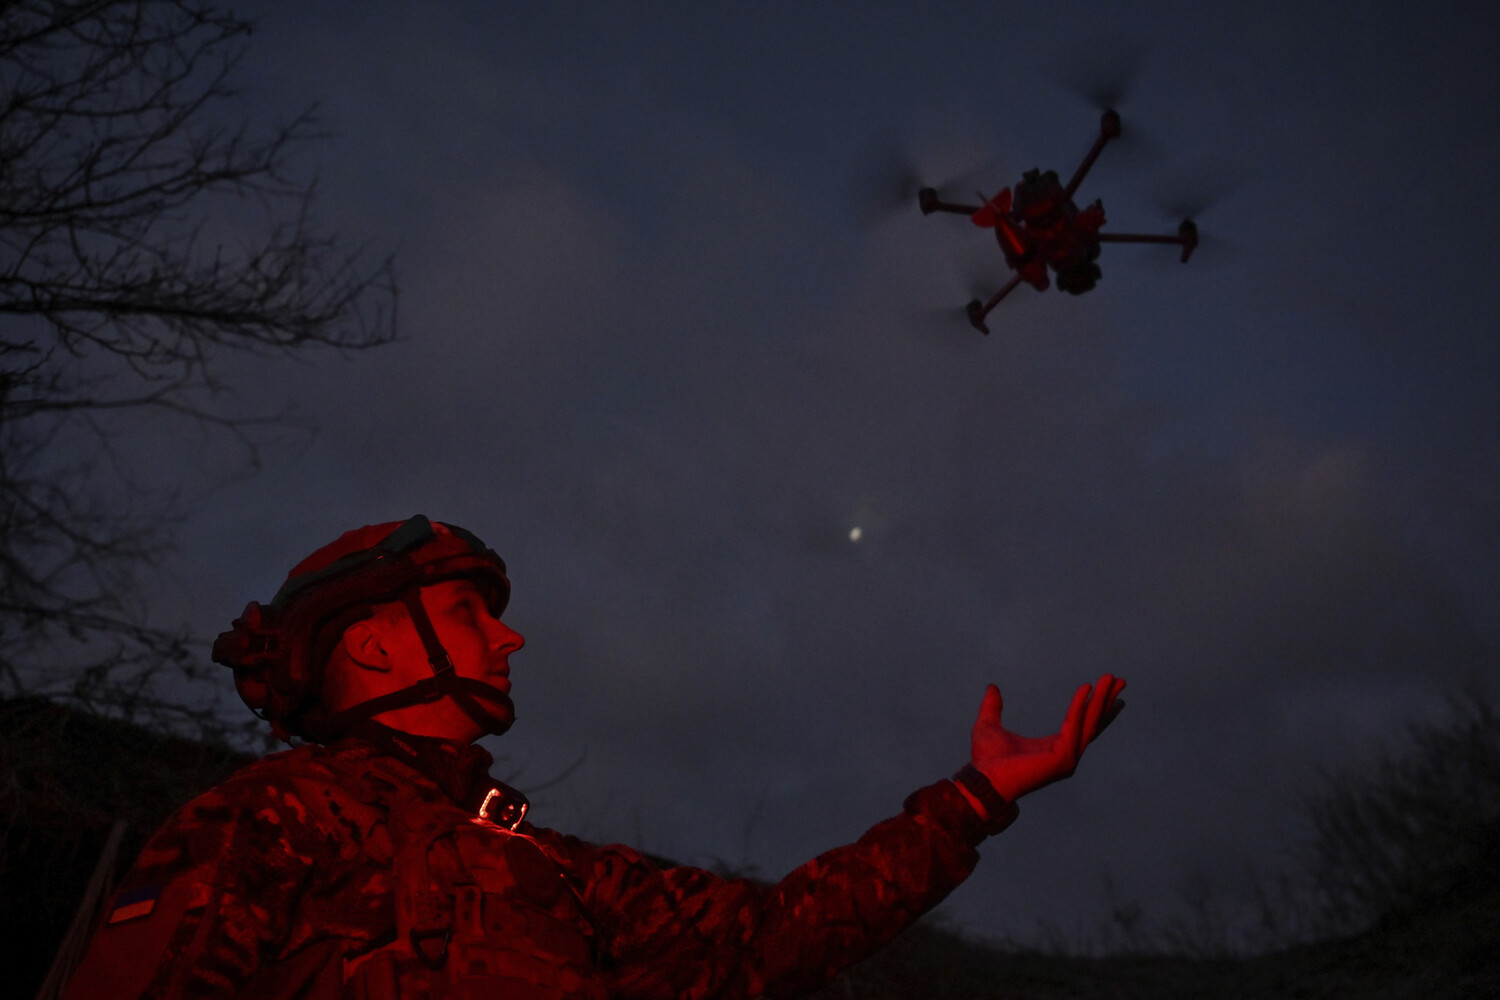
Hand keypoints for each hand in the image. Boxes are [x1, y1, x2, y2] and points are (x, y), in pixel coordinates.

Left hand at [969, 674, 1124, 803]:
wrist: (983, 780)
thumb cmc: (986, 760)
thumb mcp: (989, 724)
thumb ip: (993, 706)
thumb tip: (992, 688)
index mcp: (1053, 747)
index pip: (1081, 724)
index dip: (1094, 705)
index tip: (1103, 687)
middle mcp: (1065, 753)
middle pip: (1092, 723)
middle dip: (1107, 701)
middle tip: (1120, 681)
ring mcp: (1066, 757)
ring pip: (1089, 723)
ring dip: (1102, 700)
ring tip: (1112, 679)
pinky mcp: (1063, 758)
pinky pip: (1074, 726)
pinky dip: (1080, 707)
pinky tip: (1086, 689)